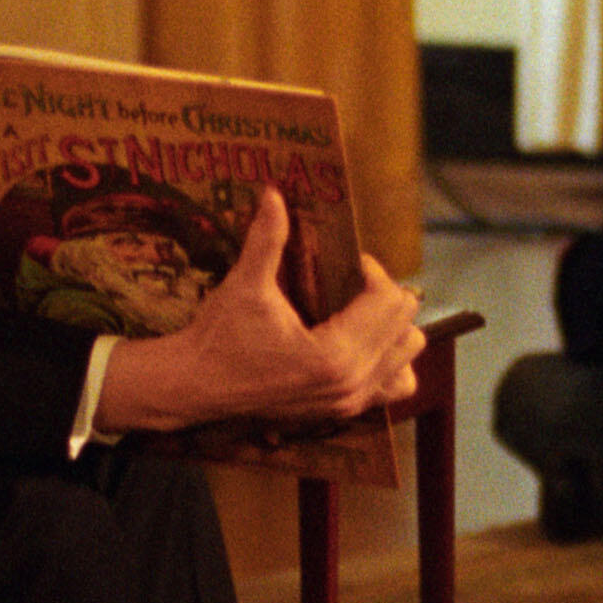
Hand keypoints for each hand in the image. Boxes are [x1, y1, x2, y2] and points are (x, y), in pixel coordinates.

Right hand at [97, 189, 428, 431]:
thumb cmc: (219, 336)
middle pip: (404, 324)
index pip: (387, 301)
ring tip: (360, 310)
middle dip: (382, 294)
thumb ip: (266, 239)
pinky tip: (363, 343)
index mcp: (334, 354)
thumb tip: (273, 192)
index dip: (371, 271)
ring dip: (392, 327)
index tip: (346, 261)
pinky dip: (389, 361)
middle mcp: (351, 382)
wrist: (195, 385)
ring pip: (407, 354)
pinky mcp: (345, 410)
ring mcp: (351, 402)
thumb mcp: (244, 285)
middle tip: (350, 281)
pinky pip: (395, 385)